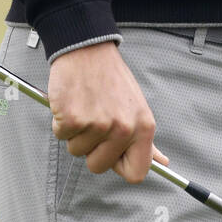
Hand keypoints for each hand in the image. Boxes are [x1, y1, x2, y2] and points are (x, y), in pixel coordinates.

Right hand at [48, 41, 168, 182]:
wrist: (87, 48)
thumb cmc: (110, 77)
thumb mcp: (136, 107)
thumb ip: (144, 138)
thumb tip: (161, 162)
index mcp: (143, 127)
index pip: (136, 173)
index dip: (118, 166)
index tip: (111, 154)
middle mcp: (123, 128)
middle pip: (98, 166)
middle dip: (90, 148)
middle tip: (93, 120)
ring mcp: (98, 124)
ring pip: (76, 151)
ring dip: (75, 133)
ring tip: (84, 106)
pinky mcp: (73, 118)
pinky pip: (60, 135)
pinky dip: (61, 121)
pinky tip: (71, 101)